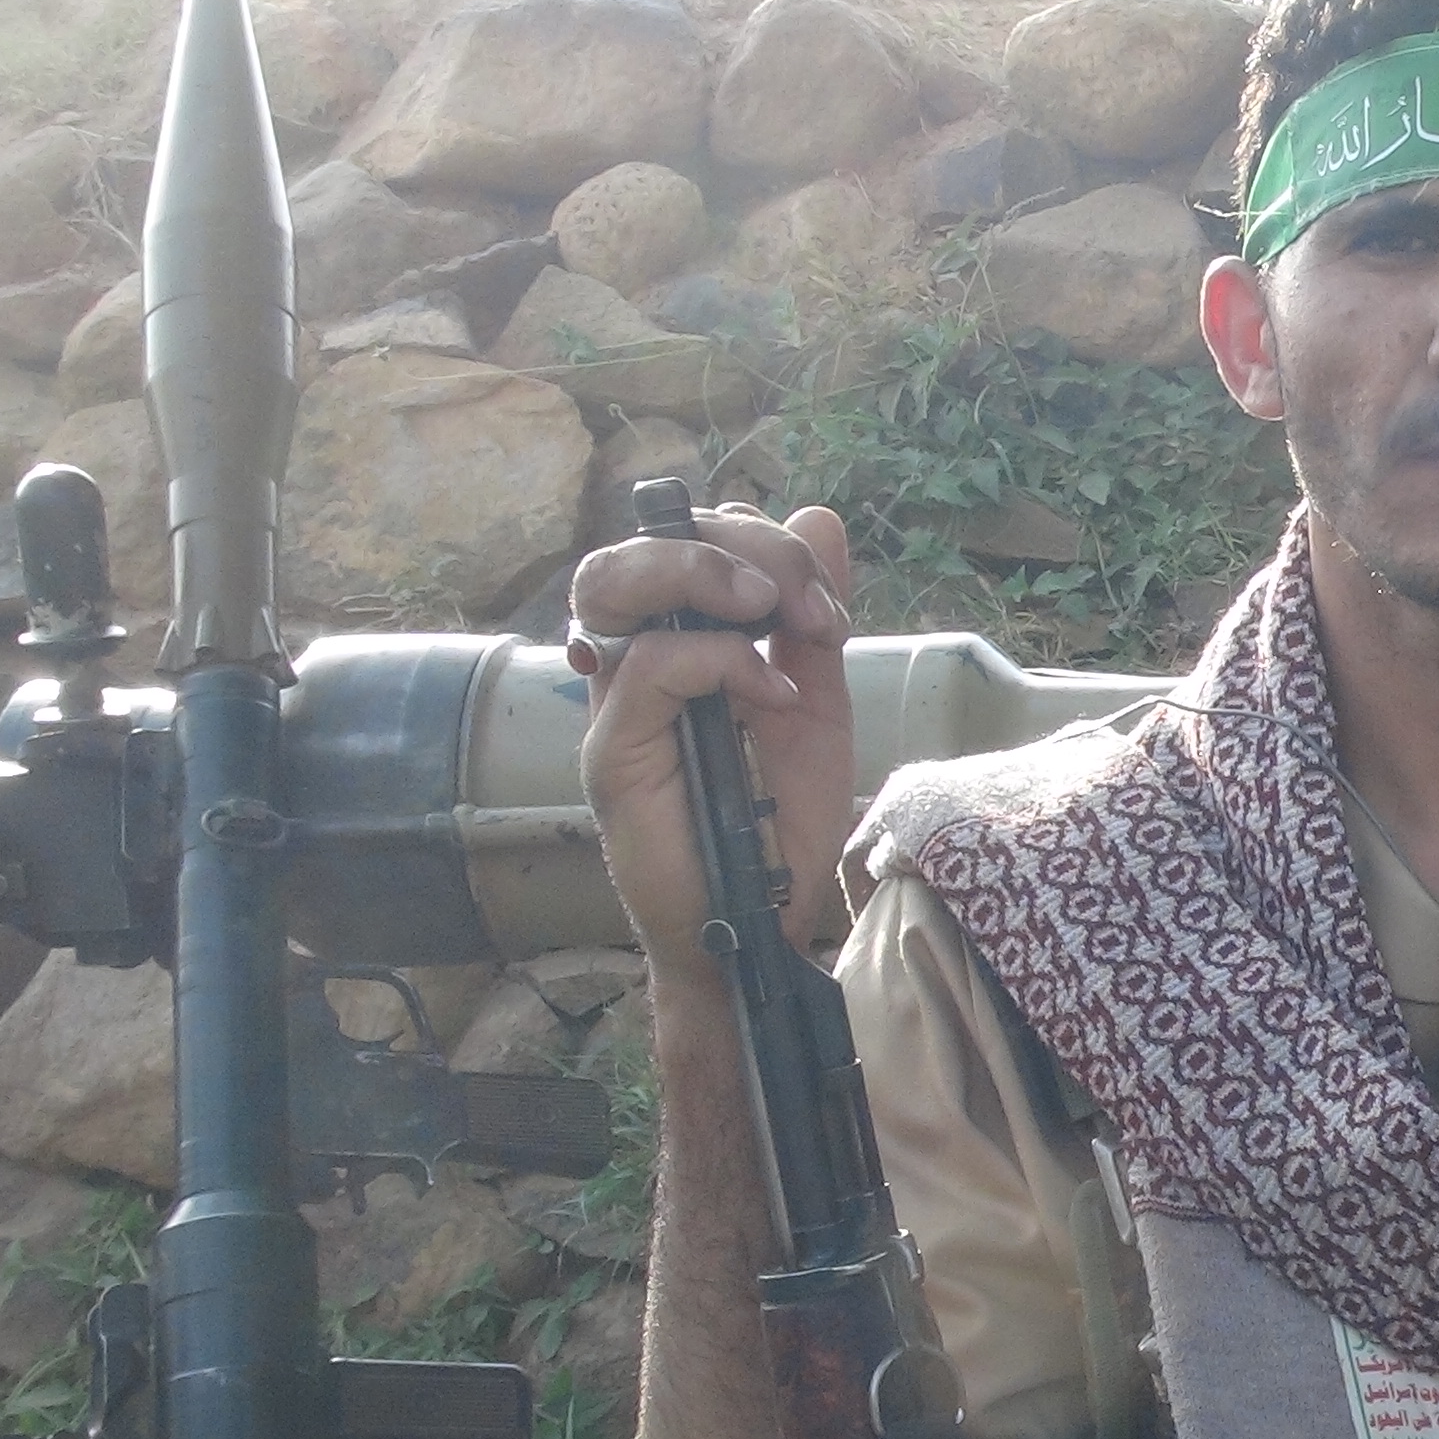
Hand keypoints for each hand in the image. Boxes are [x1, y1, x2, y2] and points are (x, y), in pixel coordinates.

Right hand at [572, 503, 857, 960]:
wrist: (763, 921)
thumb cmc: (778, 820)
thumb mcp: (816, 704)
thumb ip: (813, 618)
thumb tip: (820, 517)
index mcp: (681, 640)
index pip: (691, 538)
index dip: (764, 545)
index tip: (826, 610)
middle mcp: (635, 660)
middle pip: (644, 542)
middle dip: (739, 544)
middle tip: (803, 604)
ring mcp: (615, 703)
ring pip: (613, 582)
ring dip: (700, 572)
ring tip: (768, 611)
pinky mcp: (611, 751)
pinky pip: (645, 668)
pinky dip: (718, 662)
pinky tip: (771, 696)